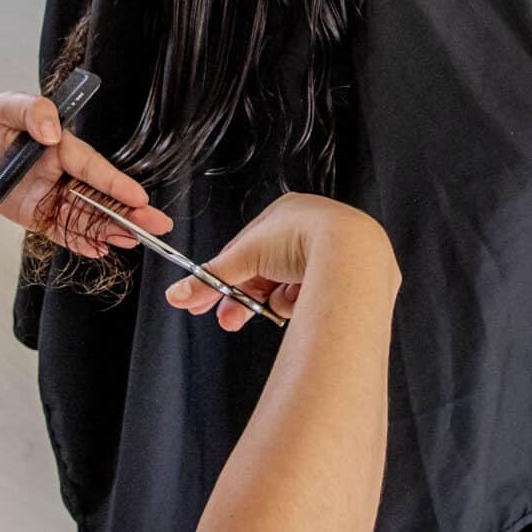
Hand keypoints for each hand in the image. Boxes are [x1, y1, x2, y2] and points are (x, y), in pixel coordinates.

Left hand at [0, 93, 172, 257]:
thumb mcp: (8, 106)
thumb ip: (32, 111)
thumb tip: (51, 130)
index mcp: (62, 147)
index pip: (93, 167)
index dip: (115, 184)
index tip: (138, 197)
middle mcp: (62, 173)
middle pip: (100, 195)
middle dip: (129, 211)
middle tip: (156, 225)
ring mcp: (51, 196)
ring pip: (86, 216)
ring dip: (110, 229)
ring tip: (134, 241)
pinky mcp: (38, 214)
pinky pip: (62, 230)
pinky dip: (80, 241)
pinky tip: (100, 250)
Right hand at [166, 192, 390, 332]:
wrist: (352, 255)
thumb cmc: (305, 239)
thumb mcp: (247, 256)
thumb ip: (211, 278)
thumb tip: (178, 294)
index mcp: (288, 211)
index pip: (246, 249)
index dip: (223, 278)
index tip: (205, 302)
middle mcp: (313, 228)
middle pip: (267, 271)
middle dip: (245, 299)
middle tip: (229, 320)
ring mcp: (335, 253)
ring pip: (291, 286)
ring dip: (278, 300)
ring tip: (281, 307)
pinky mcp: (351, 277)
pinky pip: (315, 295)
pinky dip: (305, 302)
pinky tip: (305, 304)